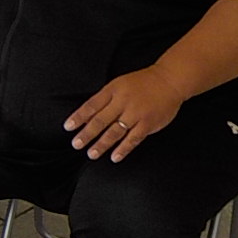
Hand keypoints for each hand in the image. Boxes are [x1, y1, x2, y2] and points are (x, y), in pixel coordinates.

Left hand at [66, 66, 185, 161]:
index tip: (68, 127)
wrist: (170, 80)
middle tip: (76, 144)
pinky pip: (133, 139)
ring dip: (102, 144)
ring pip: (115, 131)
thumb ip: (104, 100)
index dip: (78, 117)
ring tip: (91, 154)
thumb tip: (85, 118)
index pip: (92, 105)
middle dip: (87, 134)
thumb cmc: (142, 83)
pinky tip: (114, 157)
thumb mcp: (119, 85)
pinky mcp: (148, 123)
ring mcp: (136, 113)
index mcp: (113, 90)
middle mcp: (123, 102)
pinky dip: (123, 149)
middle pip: (101, 120)